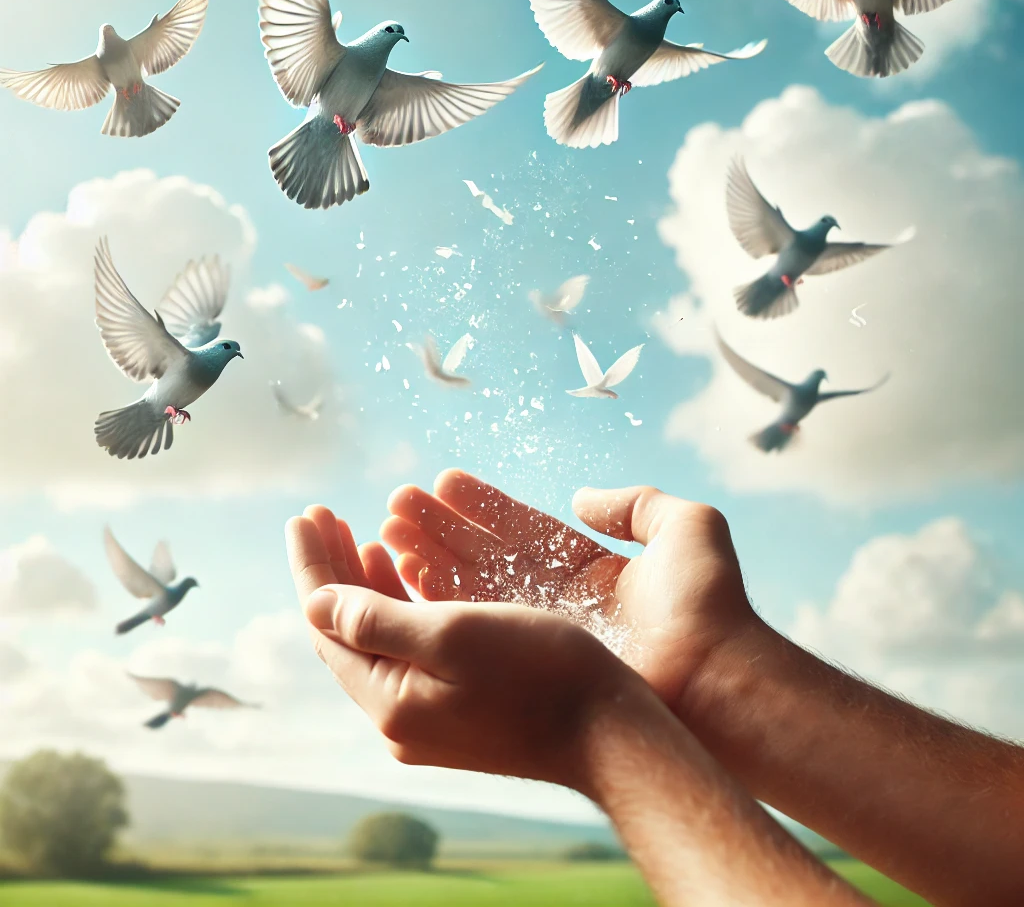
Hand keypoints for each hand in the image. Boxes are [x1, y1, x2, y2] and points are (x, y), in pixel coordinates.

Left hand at [285, 508, 653, 790]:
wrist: (609, 734)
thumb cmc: (540, 673)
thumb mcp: (453, 633)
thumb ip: (377, 618)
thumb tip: (314, 601)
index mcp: (389, 700)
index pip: (327, 623)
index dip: (313, 564)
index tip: (305, 513)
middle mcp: (398, 718)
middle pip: (347, 632)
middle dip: (333, 570)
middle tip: (324, 515)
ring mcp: (426, 720)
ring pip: (378, 641)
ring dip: (365, 587)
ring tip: (362, 537)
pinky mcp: (455, 714)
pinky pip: (408, 653)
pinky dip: (400, 610)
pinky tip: (408, 579)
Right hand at [378, 470, 760, 707]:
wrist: (716, 681)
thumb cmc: (708, 605)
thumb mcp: (686, 529)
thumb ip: (636, 504)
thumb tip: (582, 498)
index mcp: (592, 570)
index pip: (523, 529)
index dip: (481, 505)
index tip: (440, 481)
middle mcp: (560, 601)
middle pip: (488, 555)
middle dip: (441, 529)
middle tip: (396, 503)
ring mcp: (544, 634)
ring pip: (473, 587)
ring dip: (429, 557)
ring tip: (387, 528)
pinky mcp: (532, 663)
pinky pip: (476, 623)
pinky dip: (439, 597)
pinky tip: (405, 572)